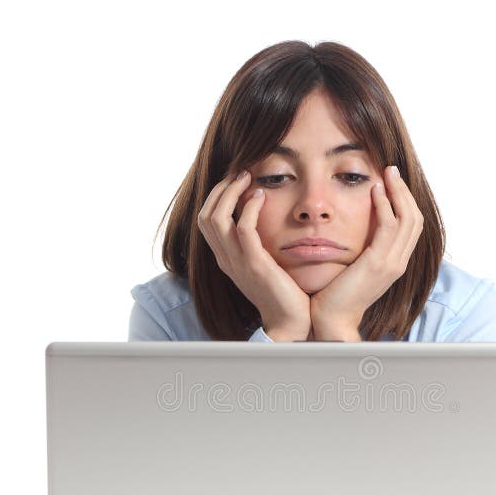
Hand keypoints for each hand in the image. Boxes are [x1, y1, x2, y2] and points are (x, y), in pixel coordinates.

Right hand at [197, 170, 311, 339]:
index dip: (217, 196)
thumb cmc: (283, 293)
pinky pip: (243, 228)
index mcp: (225, 258)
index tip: (236, 181)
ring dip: (231, 192)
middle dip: (221, 189)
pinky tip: (261, 196)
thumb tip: (259, 218)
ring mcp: (237, 262)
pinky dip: (250, 208)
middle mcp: (225, 259)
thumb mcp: (262, 264)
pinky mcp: (255, 264)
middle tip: (240, 173)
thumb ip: (255, 244)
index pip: (206, 220)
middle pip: (206, 215)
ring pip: (217, 218)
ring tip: (248, 178)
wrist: (289, 321)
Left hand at [310, 165, 423, 338]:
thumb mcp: (353, 268)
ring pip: (407, 218)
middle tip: (391, 170)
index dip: (404, 201)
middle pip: (415, 218)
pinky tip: (374, 190)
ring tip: (385, 173)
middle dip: (404, 191)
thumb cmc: (334, 296)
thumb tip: (355, 230)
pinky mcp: (378, 263)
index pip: (411, 227)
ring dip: (397, 191)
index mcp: (394, 264)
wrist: (331, 320)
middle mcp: (398, 263)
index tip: (391, 182)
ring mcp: (391, 264)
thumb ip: (360, 250)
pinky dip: (384, 205)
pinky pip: (388, 226)